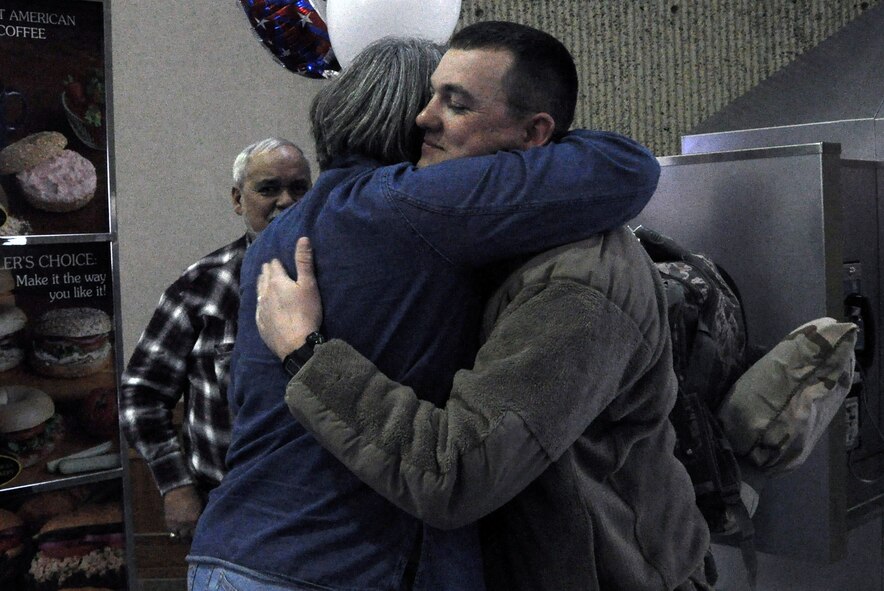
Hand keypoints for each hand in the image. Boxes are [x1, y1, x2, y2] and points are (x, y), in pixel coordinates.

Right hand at [163, 485, 201, 539]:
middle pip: (188, 538)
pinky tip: (179, 531)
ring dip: (183, 537)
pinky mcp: (168, 522)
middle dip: (191, 539)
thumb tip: (210, 521)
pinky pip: (172, 532)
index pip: (198, 535)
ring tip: (186, 536)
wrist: (179, 488)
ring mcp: (176, 524)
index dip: (200, 536)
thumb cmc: (194, 494)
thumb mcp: (203, 504)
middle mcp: (186, 525)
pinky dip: (176, 533)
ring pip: (180, 537)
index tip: (202, 537)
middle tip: (193, 538)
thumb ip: (204, 514)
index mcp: (196, 520)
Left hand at [257, 236, 322, 360]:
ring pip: (258, 291)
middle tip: (270, 268)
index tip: (278, 260)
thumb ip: (304, 262)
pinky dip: (261, 302)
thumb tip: (303, 238)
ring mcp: (261, 309)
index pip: (274, 266)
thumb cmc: (306, 313)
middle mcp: (264, 293)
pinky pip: (258, 308)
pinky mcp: (260, 323)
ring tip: (263, 281)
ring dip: (261, 284)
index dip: (277, 262)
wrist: (296, 344)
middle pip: (263, 277)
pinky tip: (263, 304)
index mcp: (277, 282)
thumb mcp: (309, 285)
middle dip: (267, 271)